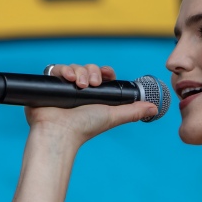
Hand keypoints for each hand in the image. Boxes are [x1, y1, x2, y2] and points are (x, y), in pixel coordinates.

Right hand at [24, 64, 157, 144]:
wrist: (59, 133)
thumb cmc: (85, 127)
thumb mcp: (112, 116)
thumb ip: (132, 111)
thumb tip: (154, 108)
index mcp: (93, 95)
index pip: (100, 75)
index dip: (104, 72)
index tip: (108, 74)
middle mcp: (77, 90)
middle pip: (87, 69)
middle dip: (92, 72)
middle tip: (92, 84)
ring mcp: (62, 87)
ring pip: (73, 67)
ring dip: (79, 71)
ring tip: (80, 84)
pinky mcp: (47, 85)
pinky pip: (56, 69)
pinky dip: (63, 70)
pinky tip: (68, 78)